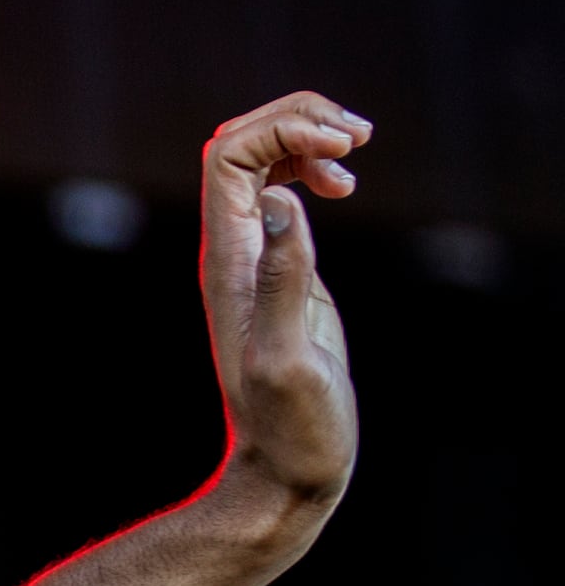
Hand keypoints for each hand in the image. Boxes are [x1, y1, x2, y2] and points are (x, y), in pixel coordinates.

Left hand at [197, 91, 367, 512]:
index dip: (282, 131)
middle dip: (295, 121)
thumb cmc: (291, 423)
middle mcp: (232, 252)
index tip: (344, 150)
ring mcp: (255, 260)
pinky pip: (279, 196)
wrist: (286, 465)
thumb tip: (279, 200)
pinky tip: (343, 185)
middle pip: (239, 147)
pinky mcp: (281, 273)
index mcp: (228, 260)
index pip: (228, 159)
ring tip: (357, 148)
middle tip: (357, 136)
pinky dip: (309, 171)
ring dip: (305, 138)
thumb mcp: (289, 354)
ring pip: (259, 166)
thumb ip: (284, 279)